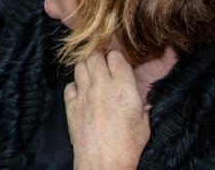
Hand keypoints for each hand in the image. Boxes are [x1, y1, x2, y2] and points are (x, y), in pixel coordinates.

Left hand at [65, 50, 149, 169]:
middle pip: (95, 56)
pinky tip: (82, 92)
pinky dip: (75, 85)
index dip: (117, 56)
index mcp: (124, 88)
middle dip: (99, 55)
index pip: (116, 57)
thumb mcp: (144, 123)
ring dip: (86, 66)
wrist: (103, 162)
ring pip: (80, 66)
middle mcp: (102, 86)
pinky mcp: (70, 104)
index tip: (119, 61)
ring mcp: (84, 94)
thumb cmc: (127, 146)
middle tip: (104, 61)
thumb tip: (142, 97)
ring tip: (93, 72)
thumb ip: (142, 104)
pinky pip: (70, 85)